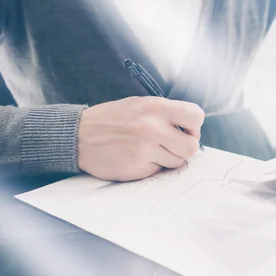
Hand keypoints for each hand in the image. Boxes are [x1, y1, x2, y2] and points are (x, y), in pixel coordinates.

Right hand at [77, 96, 204, 180]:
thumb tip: (191, 128)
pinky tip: (137, 158)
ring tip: (151, 151)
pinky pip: (158, 171)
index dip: (194, 127)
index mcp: (156, 107)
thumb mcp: (140, 105)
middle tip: (172, 146)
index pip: (196, 116)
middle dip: (185, 149)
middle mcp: (153, 127)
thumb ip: (165, 113)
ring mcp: (145, 148)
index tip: (184, 131)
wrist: (78, 136)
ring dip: (168, 159)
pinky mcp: (137, 167)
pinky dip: (152, 166)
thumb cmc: (112, 120)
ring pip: (178, 162)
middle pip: (192, 146)